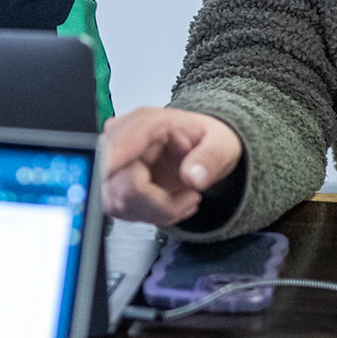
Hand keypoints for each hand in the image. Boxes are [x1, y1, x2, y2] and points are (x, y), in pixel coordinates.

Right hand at [100, 106, 242, 225]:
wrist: (201, 149)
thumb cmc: (205, 140)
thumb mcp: (222, 144)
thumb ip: (210, 158)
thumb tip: (193, 176)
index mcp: (147, 122)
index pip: (117, 146)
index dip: (114, 166)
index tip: (125, 189)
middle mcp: (124, 140)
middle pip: (117, 183)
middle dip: (156, 203)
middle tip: (191, 198)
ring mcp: (116, 162)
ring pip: (117, 202)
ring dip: (155, 211)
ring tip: (185, 198)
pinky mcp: (114, 183)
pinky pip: (121, 210)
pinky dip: (150, 214)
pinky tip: (171, 203)